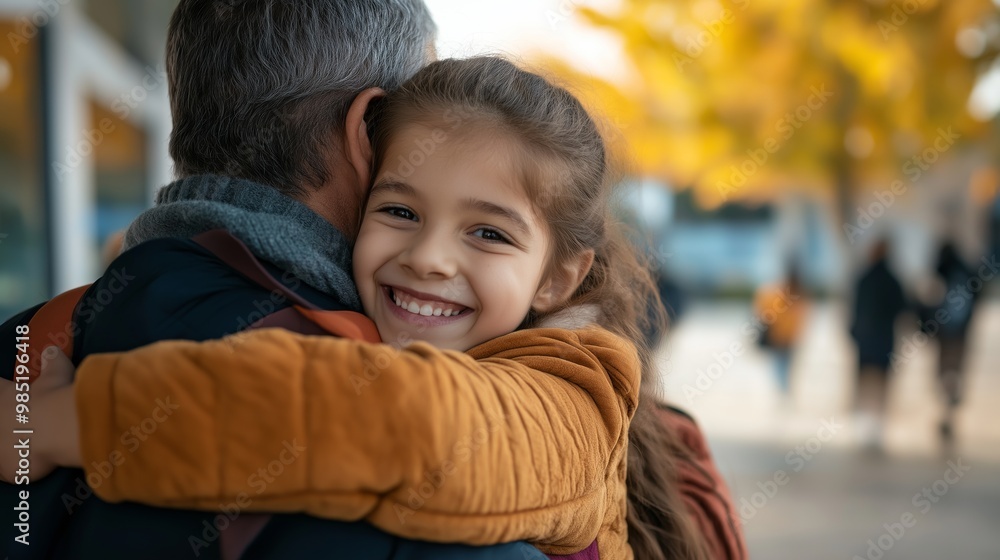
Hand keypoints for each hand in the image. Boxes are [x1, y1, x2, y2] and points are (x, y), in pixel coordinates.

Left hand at [1, 347, 79, 483]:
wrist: (54, 427)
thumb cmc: (52, 396)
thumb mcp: (56, 373)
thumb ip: (52, 361)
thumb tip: (52, 349)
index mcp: (2, 397)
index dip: (0, 392)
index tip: (6, 394)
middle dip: (3, 422)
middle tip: (18, 425)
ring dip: (5, 445)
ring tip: (17, 446)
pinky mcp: (5, 468)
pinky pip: (5, 471)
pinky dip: (12, 470)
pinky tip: (19, 469)